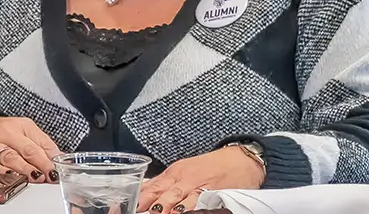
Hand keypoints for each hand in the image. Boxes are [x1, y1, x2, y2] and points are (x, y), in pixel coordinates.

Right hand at [0, 116, 63, 183]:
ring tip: (37, 177)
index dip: (52, 157)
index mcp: (22, 125)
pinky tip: (13, 175)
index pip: (42, 142)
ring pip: (13, 157)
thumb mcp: (20, 131)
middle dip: (43, 164)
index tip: (60, 168)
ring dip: (27, 169)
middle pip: (29, 150)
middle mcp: (8, 133)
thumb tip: (57, 158)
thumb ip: (39, 144)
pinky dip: (4, 171)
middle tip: (51, 176)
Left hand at [137, 146, 266, 212]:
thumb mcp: (185, 169)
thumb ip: (164, 182)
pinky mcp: (213, 193)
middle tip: (138, 212)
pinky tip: (182, 213)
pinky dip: (189, 209)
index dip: (139, 198)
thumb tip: (143, 190)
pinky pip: (198, 203)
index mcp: (175, 172)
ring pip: (179, 199)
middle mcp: (184, 179)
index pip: (153, 187)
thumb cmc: (212, 165)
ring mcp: (199, 187)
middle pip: (163, 194)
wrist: (242, 159)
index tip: (127, 207)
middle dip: (149, 205)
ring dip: (166, 208)